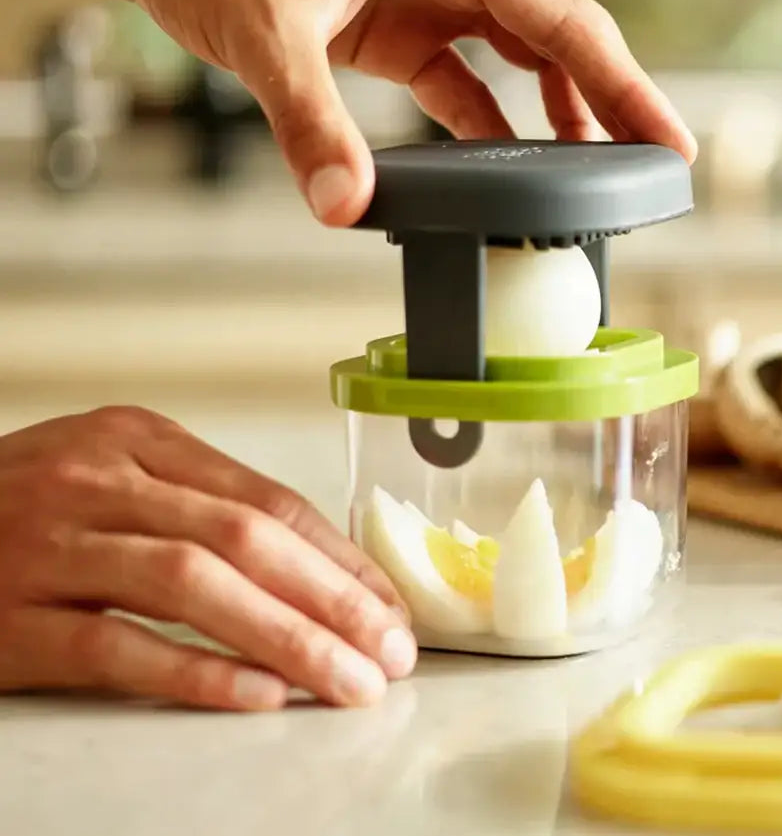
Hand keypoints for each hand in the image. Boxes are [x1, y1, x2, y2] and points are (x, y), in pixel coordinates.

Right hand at [0, 407, 415, 710]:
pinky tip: (256, 696)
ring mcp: (52, 547)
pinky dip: (194, 672)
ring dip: (286, 638)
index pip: (267, 500)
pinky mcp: (12, 618)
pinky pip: (117, 647)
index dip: (338, 558)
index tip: (386, 605)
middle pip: (244, 539)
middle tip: (388, 650)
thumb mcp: (116, 473)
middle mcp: (100, 481)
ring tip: (346, 679)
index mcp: (140, 440)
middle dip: (331, 599)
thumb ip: (201, 505)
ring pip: (194, 586)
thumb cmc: (26, 502)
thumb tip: (312, 566)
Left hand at [118, 0, 696, 225]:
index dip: (622, 82)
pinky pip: (471, 82)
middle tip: (653, 167)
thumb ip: (311, 124)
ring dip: (559, 116)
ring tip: (592, 178)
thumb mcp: (263, 36)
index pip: (559, 16)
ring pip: (522, 58)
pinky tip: (511, 169)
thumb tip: (346, 205)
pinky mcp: (404, 28)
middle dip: (609, 102)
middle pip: (558, 36)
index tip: (668, 136)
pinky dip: (496, 126)